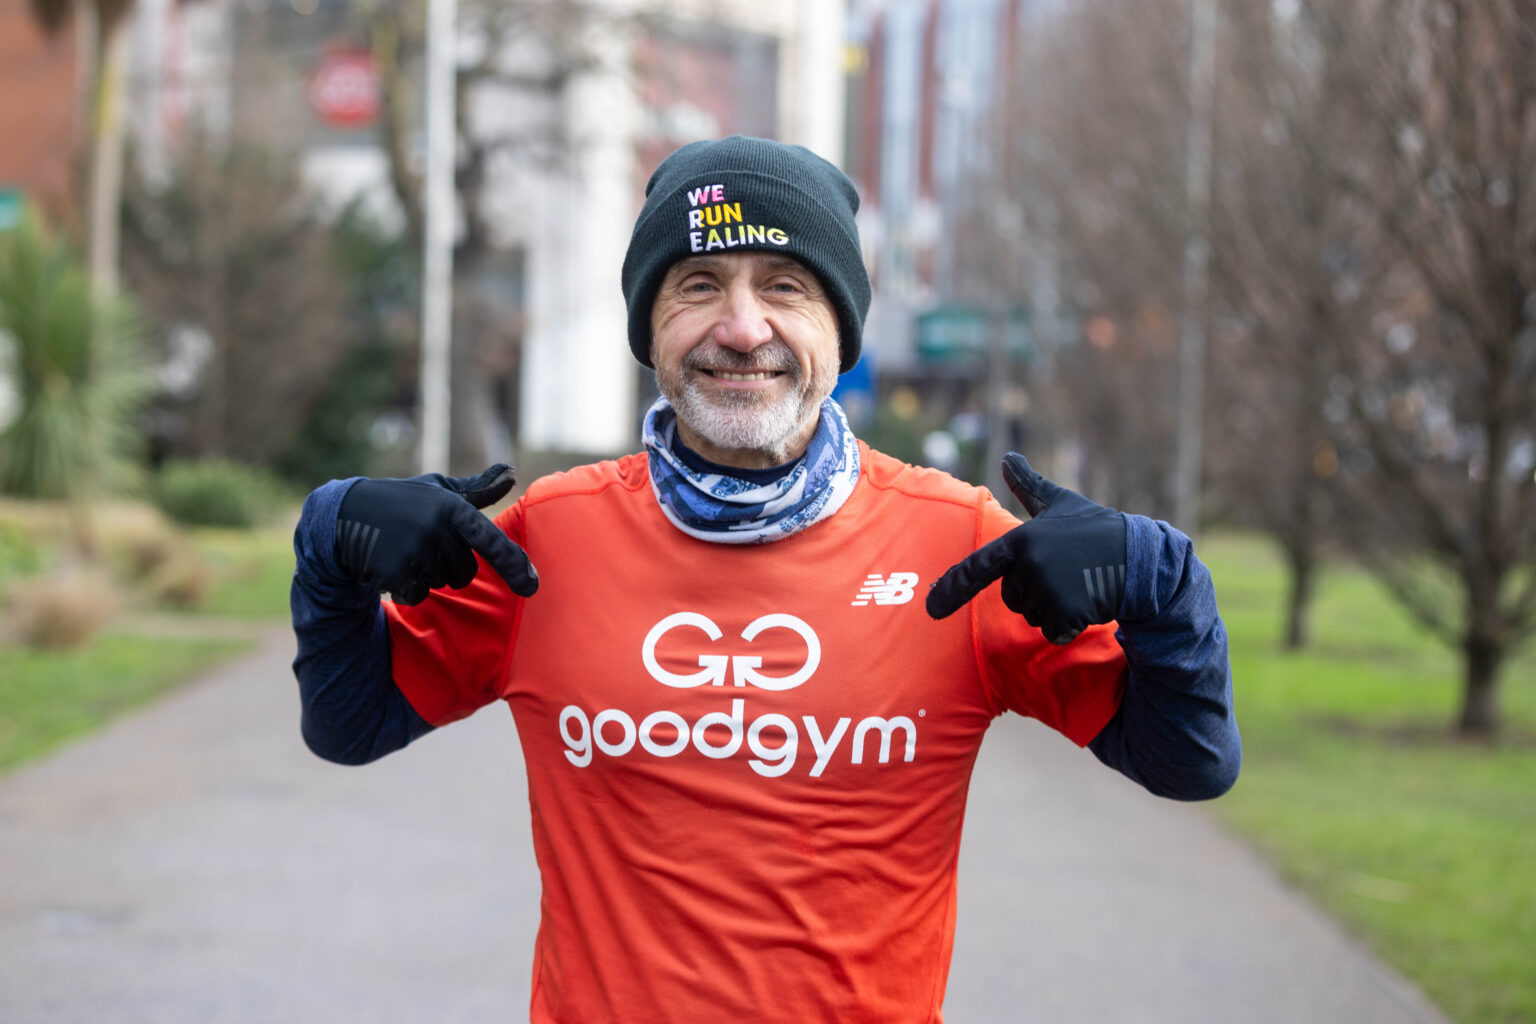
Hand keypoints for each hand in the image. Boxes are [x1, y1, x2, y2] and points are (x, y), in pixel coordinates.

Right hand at [333, 463, 538, 604]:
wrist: (345, 514)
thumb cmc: (404, 502)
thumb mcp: (439, 490)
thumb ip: (478, 489)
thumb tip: (512, 472)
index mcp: (452, 508)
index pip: (491, 542)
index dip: (514, 565)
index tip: (532, 587)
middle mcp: (436, 529)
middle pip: (464, 573)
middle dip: (449, 566)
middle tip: (423, 544)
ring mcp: (414, 551)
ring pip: (441, 584)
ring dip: (428, 575)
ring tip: (406, 550)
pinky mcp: (393, 572)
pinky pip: (418, 595)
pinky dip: (408, 588)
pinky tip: (392, 566)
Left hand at [926, 453, 1125, 643]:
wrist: (1141, 558)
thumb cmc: (1096, 530)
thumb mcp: (1061, 504)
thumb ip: (1029, 485)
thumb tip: (1008, 457)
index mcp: (1022, 539)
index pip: (978, 567)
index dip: (953, 588)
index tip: (931, 609)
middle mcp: (1030, 564)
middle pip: (1012, 598)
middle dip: (1034, 593)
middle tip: (1066, 574)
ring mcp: (1047, 590)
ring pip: (1032, 617)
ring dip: (1053, 609)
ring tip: (1079, 585)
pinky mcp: (1066, 613)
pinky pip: (1053, 632)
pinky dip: (1069, 625)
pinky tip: (1088, 603)